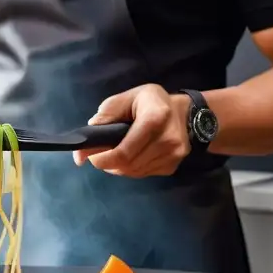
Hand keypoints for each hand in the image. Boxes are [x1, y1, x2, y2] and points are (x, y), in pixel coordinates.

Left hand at [73, 85, 190, 177]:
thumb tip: (87, 139)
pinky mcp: (172, 166)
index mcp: (154, 119)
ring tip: (114, 154)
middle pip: (127, 165)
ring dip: (118, 167)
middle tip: (99, 155)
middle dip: (107, 163)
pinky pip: (143, 174)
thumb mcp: (127, 98)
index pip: (123, 152)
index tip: (90, 156)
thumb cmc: (152, 101)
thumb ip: (105, 115)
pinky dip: (131, 168)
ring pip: (134, 172)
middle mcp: (167, 141)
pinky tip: (131, 156)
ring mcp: (172, 156)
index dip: (103, 159)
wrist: (185, 112)